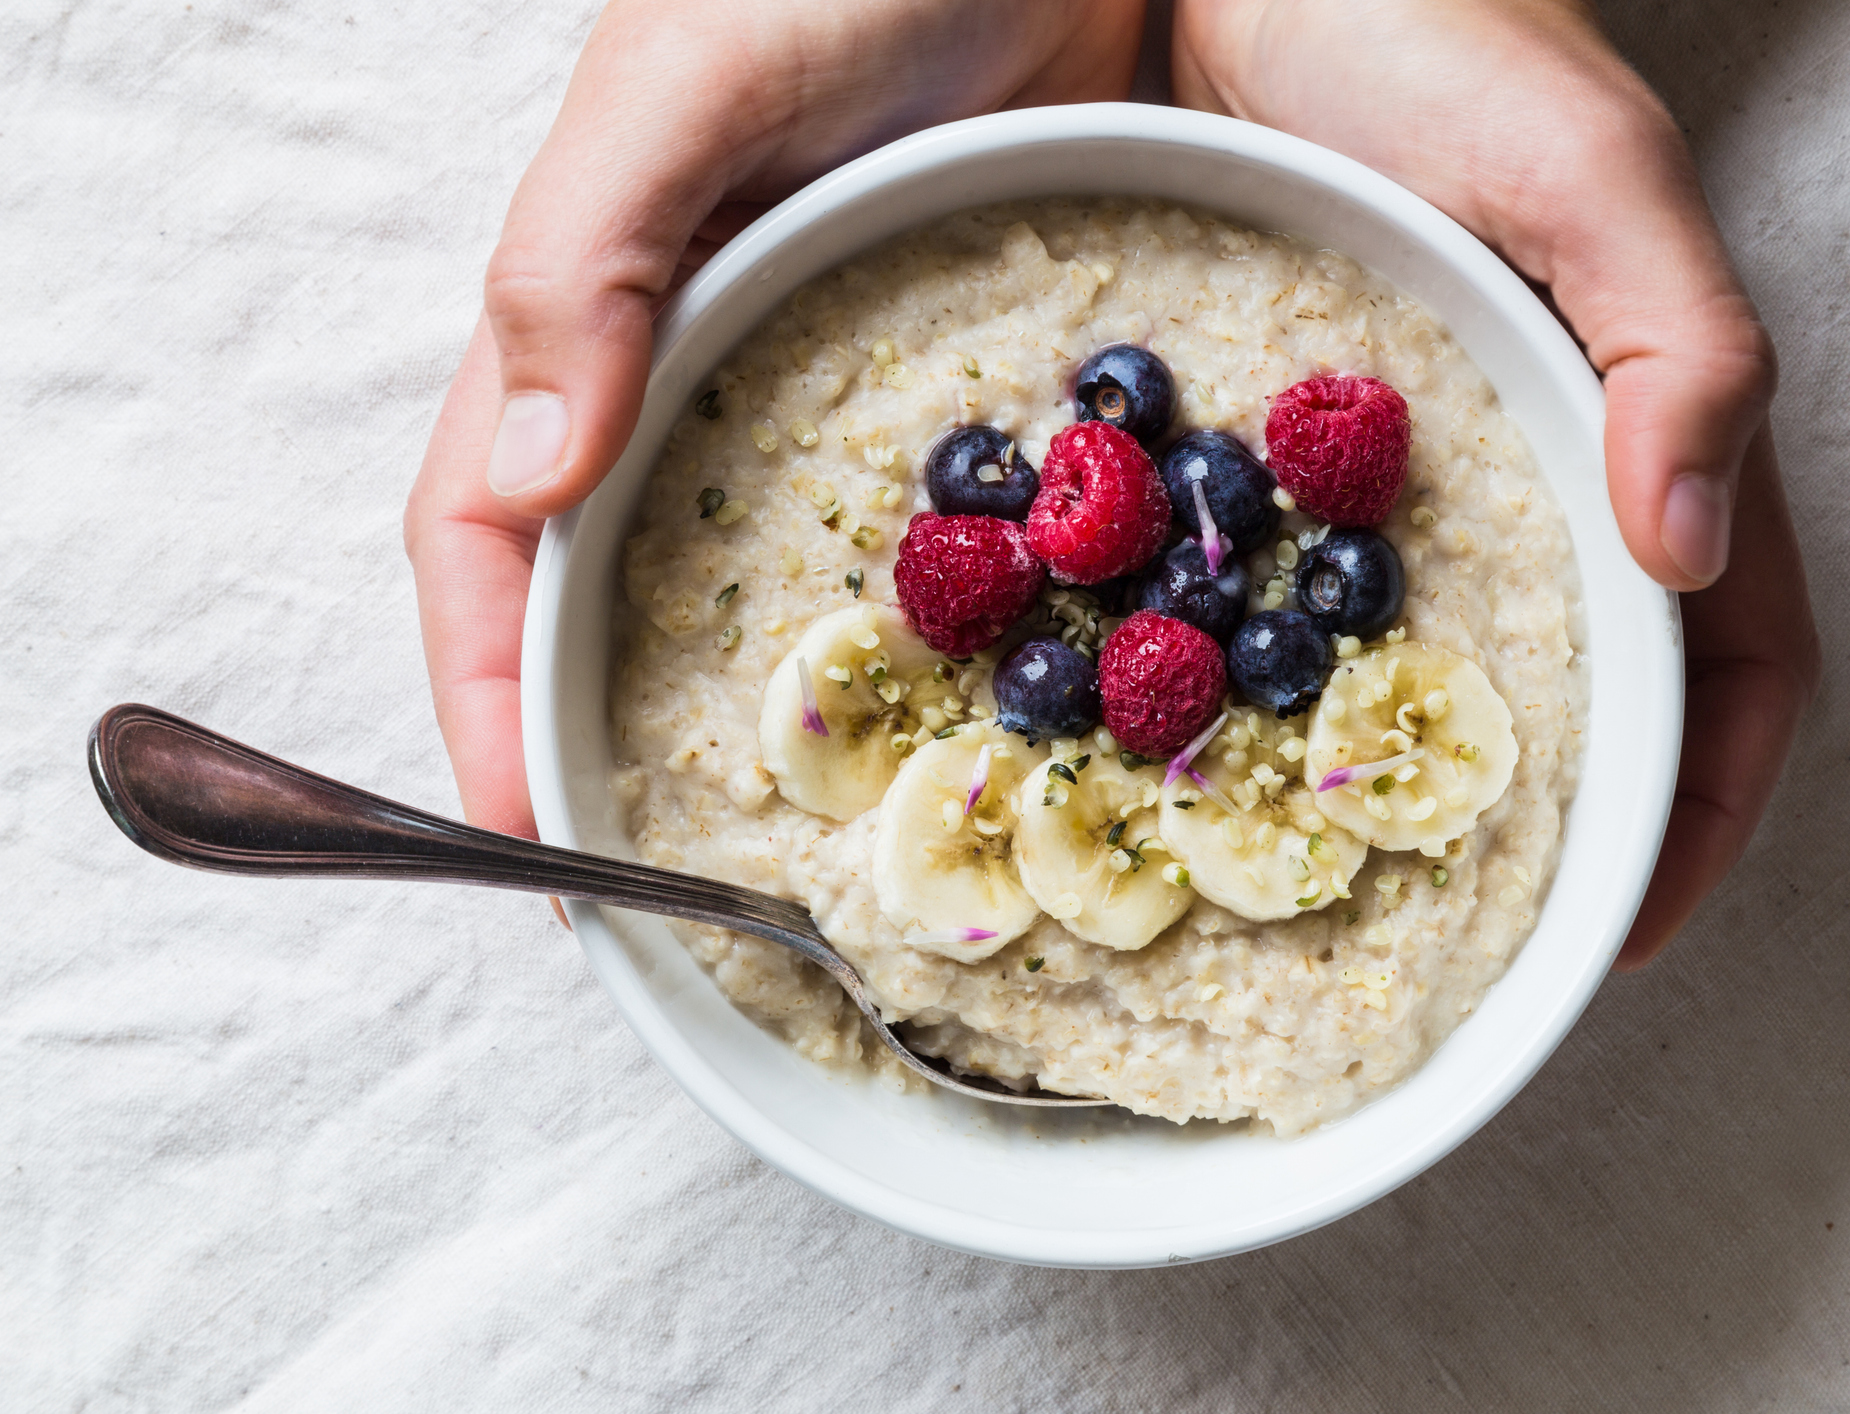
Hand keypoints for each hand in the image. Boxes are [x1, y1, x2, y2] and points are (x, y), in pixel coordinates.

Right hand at [404, 0, 1146, 840]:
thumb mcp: (687, 85)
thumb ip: (588, 263)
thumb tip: (522, 485)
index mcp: (584, 312)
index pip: (482, 539)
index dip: (480, 691)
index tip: (516, 837)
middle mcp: (681, 371)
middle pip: (592, 593)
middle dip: (591, 741)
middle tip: (642, 894)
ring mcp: (804, 385)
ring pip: (729, 580)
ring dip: (729, 713)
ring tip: (781, 850)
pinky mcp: (927, 383)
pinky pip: (894, 540)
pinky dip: (895, 640)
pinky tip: (948, 716)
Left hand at [1172, 0, 1820, 965]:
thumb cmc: (1448, 32)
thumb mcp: (1595, 177)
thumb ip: (1682, 346)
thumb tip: (1693, 562)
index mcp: (1647, 432)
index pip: (1734, 665)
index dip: (1702, 808)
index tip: (1622, 928)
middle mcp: (1535, 474)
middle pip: (1582, 698)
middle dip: (1545, 836)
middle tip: (1456, 952)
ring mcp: (1407, 469)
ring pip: (1429, 661)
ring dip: (1396, 775)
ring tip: (1315, 881)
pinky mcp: (1285, 446)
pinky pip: (1277, 589)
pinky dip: (1255, 678)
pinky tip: (1185, 734)